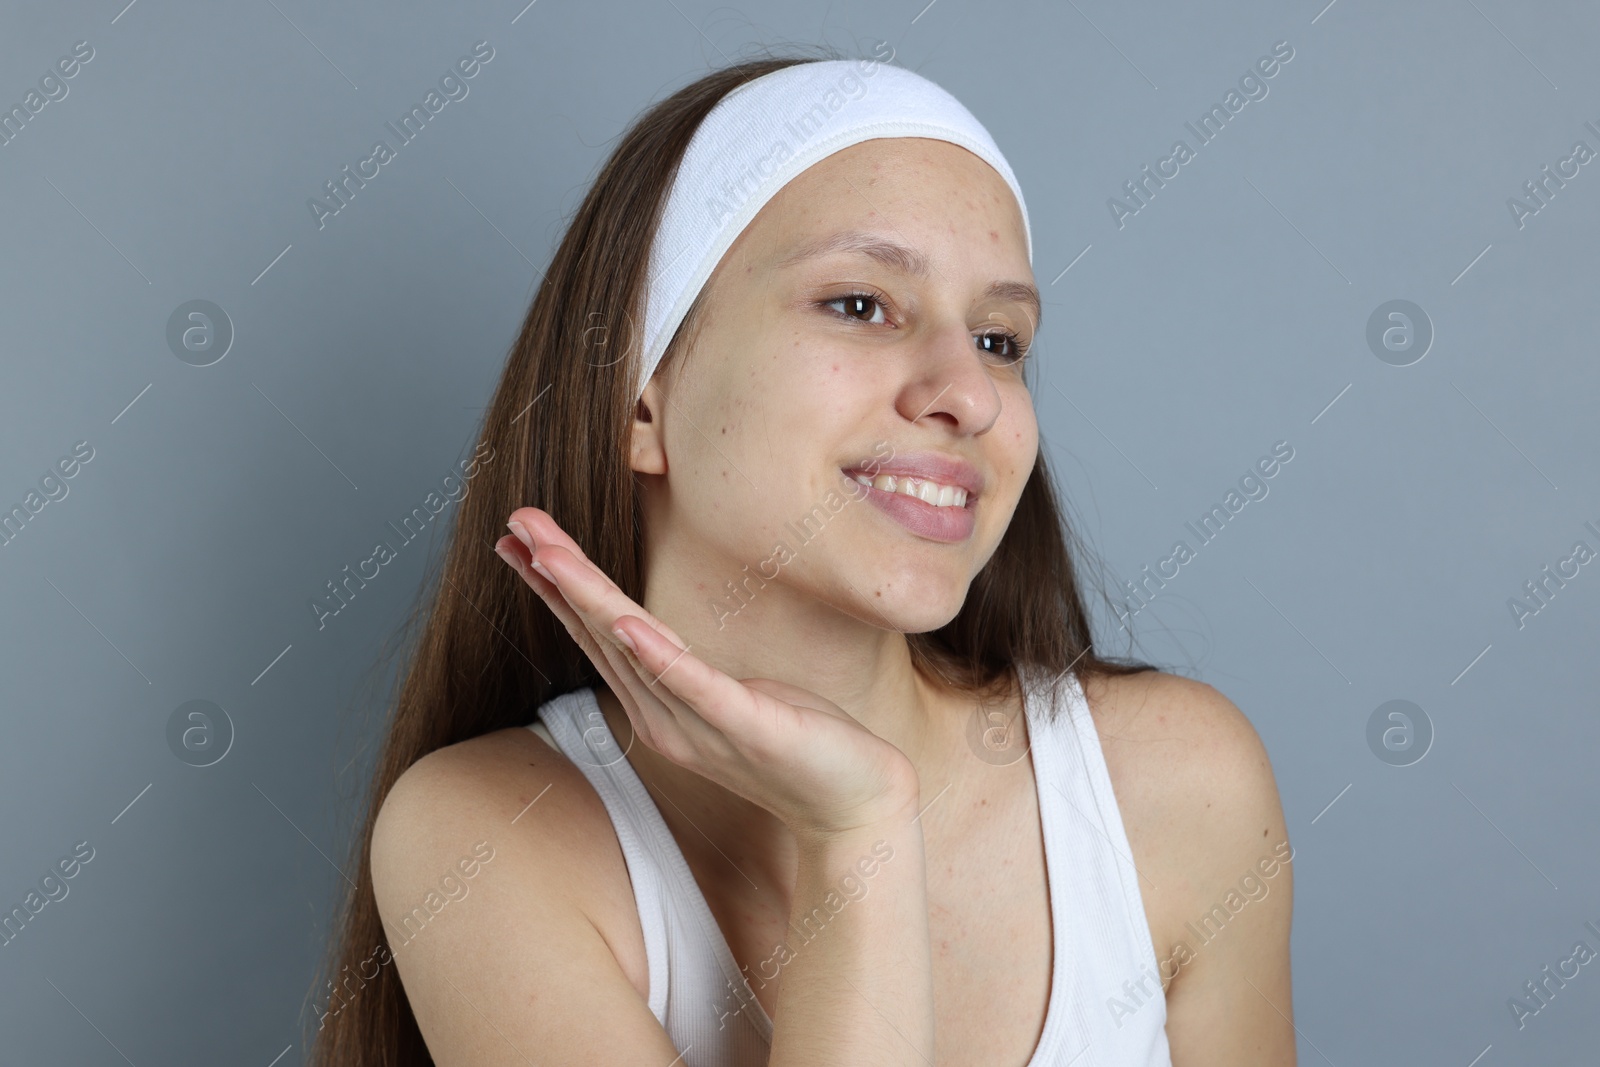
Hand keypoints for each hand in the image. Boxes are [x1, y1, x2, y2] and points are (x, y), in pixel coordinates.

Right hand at [495, 507, 920, 839]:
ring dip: (589, 599)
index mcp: (661, 705)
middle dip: (556, 576)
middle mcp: (667, 718)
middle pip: (600, 634)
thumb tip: (652, 633)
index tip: (517, 541)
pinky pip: (695, 686)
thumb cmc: (800, 743)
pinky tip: (625, 622)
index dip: (556, 587)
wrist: (856, 807)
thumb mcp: (731, 696)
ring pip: (633, 651)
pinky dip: (656, 655)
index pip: (597, 635)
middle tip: (515, 525)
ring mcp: (703, 726)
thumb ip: (686, 670)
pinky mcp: (747, 727)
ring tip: (551, 556)